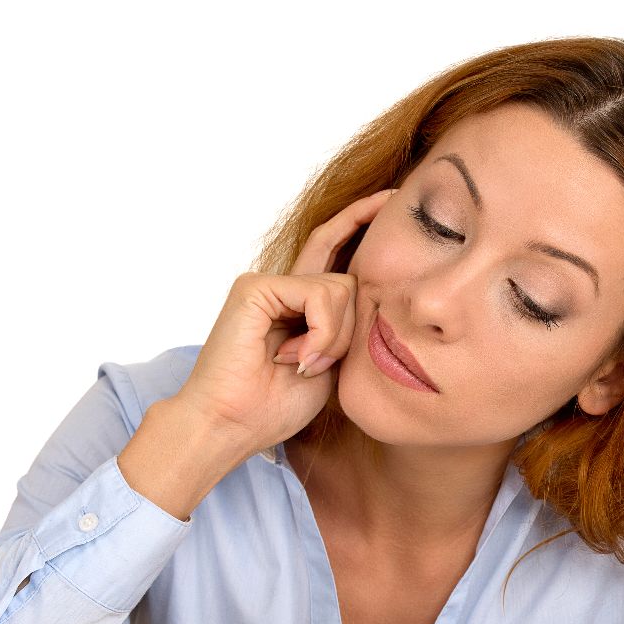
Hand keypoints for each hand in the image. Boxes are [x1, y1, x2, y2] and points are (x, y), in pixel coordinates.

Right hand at [172, 187, 396, 459]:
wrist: (230, 426)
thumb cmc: (274, 406)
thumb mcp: (331, 366)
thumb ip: (348, 328)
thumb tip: (379, 297)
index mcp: (299, 305)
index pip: (337, 250)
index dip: (362, 220)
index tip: (393, 197)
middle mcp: (284, 287)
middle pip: (350, 276)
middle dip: (350, 327)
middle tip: (319, 364)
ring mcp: (268, 284)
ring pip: (341, 288)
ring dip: (335, 337)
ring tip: (304, 365)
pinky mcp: (256, 286)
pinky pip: (319, 294)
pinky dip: (321, 333)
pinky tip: (297, 358)